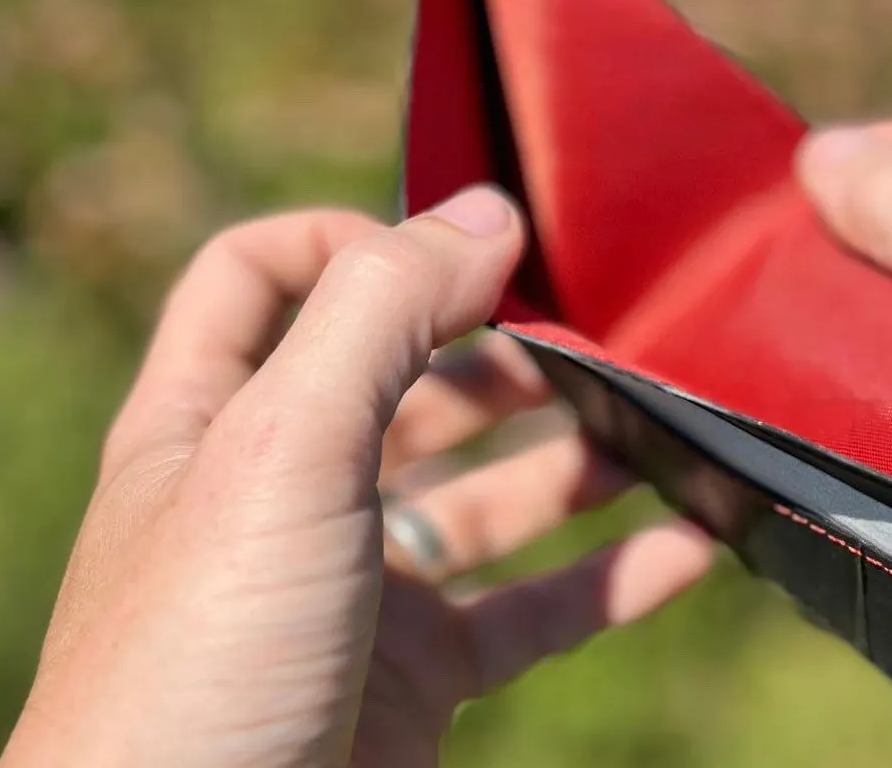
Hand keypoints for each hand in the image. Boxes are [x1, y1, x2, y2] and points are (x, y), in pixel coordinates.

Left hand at [1, 189, 710, 767]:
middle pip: (403, 380)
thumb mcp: (283, 450)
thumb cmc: (200, 663)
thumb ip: (383, 311)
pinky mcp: (412, 679)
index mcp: (211, 419)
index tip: (455, 252)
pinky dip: (611, 575)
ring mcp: (350, 589)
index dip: (348, 237)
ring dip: (572, 454)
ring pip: (481, 493)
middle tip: (603, 330)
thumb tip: (490, 212)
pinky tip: (691, 544)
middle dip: (501, 348)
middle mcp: (281, 492)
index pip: (259, 275)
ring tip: (664, 420)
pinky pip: (531, 610)